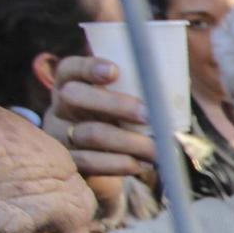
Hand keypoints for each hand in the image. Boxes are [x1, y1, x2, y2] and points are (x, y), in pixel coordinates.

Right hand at [51, 55, 159, 182]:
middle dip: (115, 104)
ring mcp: (59, 135)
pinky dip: (119, 163)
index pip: (71, 68)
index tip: (115, 71)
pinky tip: (141, 164)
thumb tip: (174, 86)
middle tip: (148, 114)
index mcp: (71, 83)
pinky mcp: (68, 162)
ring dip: (128, 141)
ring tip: (155, 148)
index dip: (89, 67)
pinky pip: (90, 162)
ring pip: (89, 133)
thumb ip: (137, 90)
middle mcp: (60, 107)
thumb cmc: (120, 119)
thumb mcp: (122, 100)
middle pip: (74, 96)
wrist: (103, 159)